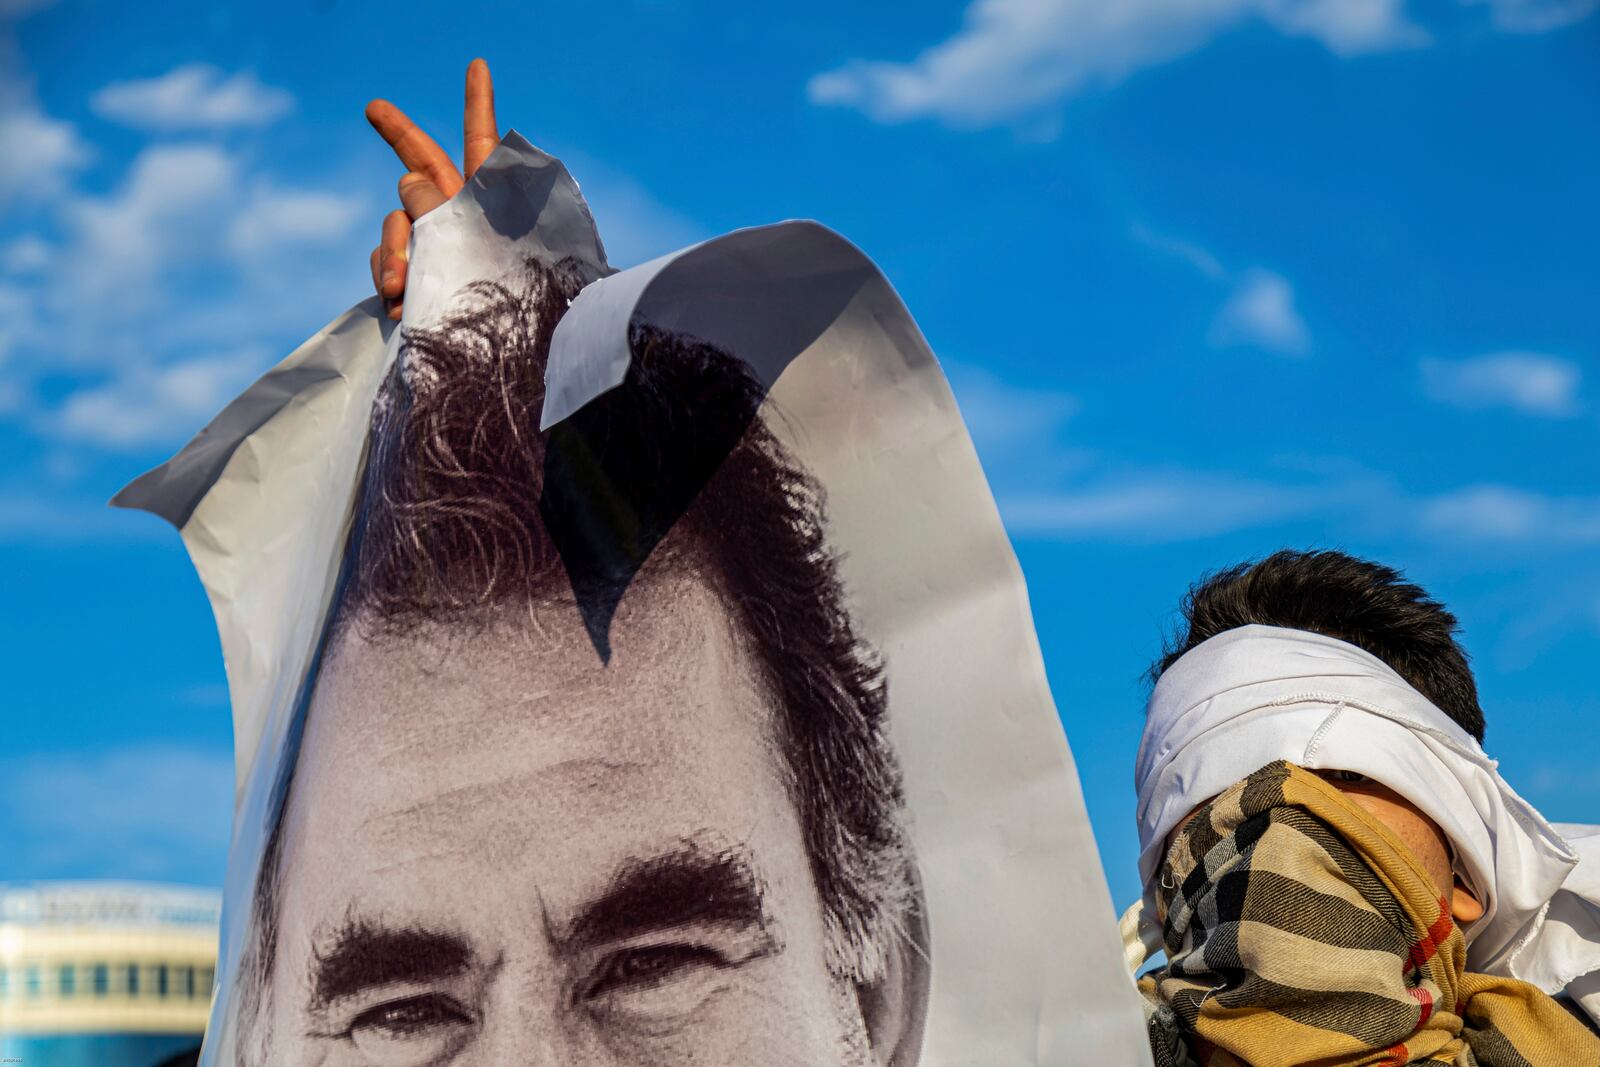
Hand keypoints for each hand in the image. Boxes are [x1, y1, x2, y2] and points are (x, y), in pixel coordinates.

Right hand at [366, 58, 498, 319]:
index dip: (479, 103)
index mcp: (494, 202)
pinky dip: (388, 278)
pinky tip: (399, 303)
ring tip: (401, 285)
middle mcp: (461, 217)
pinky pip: (387, 264)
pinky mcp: (416, 279)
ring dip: (393, 247)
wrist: (512, 358)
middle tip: (374, 107)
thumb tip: (407, 181)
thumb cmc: (517, 304)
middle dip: (398, 133)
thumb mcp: (481, 242)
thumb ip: (443, 204)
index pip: (485, 143)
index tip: (478, 66)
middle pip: (422, 167)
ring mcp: (436, 247)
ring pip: (396, 223)